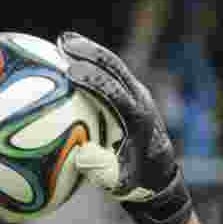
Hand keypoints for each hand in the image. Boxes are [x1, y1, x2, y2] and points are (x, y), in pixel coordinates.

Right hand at [57, 32, 192, 223]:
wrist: (159, 174)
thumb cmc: (136, 181)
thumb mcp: (119, 182)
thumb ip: (102, 171)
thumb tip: (81, 156)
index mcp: (138, 119)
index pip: (115, 92)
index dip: (93, 80)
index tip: (70, 72)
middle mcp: (140, 100)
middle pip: (116, 68)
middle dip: (90, 53)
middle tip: (62, 44)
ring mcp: (138, 94)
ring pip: (114, 65)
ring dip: (90, 51)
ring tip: (63, 41)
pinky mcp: (133, 93)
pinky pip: (112, 73)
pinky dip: (93, 62)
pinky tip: (70, 57)